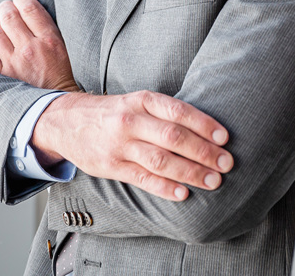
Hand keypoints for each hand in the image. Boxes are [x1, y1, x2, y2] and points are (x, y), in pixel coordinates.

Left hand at [0, 0, 77, 91]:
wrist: (55, 108)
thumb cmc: (63, 80)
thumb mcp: (66, 50)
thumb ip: (50, 33)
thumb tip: (35, 16)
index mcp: (49, 40)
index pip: (30, 10)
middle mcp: (29, 49)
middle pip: (10, 18)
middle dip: (6, 8)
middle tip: (5, 6)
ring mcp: (13, 63)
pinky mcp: (2, 77)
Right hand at [32, 90, 233, 201]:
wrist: (67, 121)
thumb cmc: (115, 112)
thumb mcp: (137, 101)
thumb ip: (165, 113)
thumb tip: (206, 128)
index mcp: (142, 100)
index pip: (178, 111)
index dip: (204, 124)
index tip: (225, 137)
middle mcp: (132, 121)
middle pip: (173, 137)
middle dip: (204, 152)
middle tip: (226, 163)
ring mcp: (121, 145)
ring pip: (161, 161)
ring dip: (191, 172)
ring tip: (213, 180)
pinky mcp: (111, 167)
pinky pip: (142, 179)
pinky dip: (165, 188)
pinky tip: (184, 193)